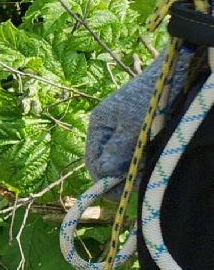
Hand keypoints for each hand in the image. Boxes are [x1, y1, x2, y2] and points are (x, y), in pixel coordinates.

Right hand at [86, 54, 169, 181]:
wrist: (175, 75)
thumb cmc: (149, 99)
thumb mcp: (132, 126)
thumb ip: (118, 151)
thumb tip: (104, 175)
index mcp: (98, 126)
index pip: (93, 162)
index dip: (104, 180)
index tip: (121, 194)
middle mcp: (109, 130)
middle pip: (108, 163)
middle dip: (122, 175)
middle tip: (141, 183)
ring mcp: (125, 131)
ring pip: (124, 160)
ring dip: (135, 168)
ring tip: (150, 170)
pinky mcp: (141, 131)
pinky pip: (138, 153)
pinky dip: (145, 159)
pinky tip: (154, 159)